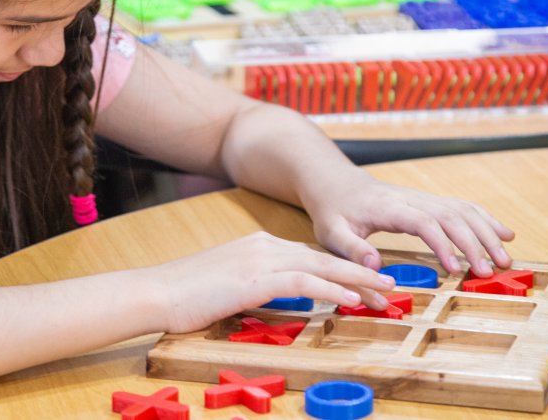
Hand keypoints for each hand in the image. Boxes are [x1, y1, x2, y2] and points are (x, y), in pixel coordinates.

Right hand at [146, 232, 398, 333]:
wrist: (157, 292)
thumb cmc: (186, 296)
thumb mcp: (229, 286)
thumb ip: (258, 287)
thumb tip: (283, 300)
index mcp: (259, 247)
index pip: (312, 257)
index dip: (343, 270)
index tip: (368, 284)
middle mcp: (265, 246)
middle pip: (324, 258)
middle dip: (361, 271)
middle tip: (390, 286)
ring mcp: (261, 259)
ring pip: (322, 266)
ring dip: (357, 279)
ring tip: (384, 292)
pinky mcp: (256, 278)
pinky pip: (304, 282)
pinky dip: (332, 289)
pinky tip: (352, 298)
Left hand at [304, 176, 513, 278]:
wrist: (336, 183)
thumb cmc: (333, 211)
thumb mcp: (332, 233)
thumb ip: (353, 249)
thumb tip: (377, 266)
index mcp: (388, 208)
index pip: (423, 222)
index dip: (443, 244)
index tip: (457, 269)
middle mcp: (411, 199)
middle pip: (451, 215)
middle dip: (475, 242)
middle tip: (491, 270)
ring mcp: (422, 198)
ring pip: (462, 209)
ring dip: (487, 232)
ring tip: (506, 258)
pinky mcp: (429, 201)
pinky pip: (462, 206)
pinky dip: (485, 219)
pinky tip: (504, 234)